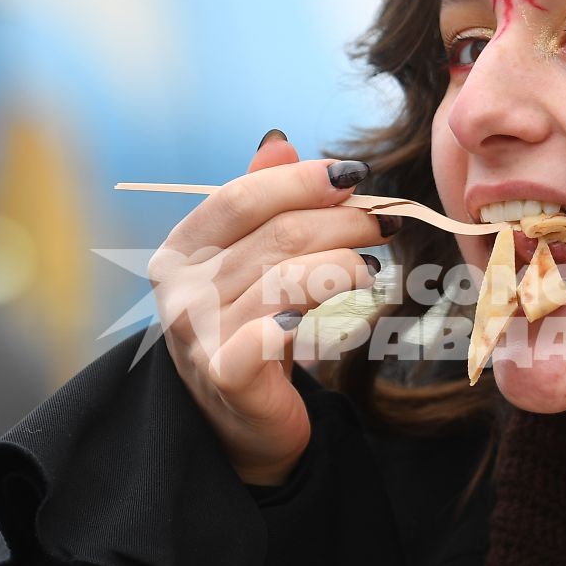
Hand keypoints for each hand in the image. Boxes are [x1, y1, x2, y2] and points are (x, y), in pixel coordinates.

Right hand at [148, 131, 389, 484]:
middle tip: (384, 226)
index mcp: (183, 248)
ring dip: (343, 266)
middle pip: (278, 236)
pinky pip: (270, 335)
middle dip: (342, 223)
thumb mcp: (246, 261)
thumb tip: (281, 142)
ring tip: (373, 269)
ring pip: (287, 279)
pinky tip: (326, 314)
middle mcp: (180, 288)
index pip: (242, 198)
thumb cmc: (247, 329)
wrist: (235, 422)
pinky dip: (304, 318)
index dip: (302, 182)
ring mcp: (197, 333)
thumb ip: (258, 203)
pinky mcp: (224, 376)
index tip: (355, 176)